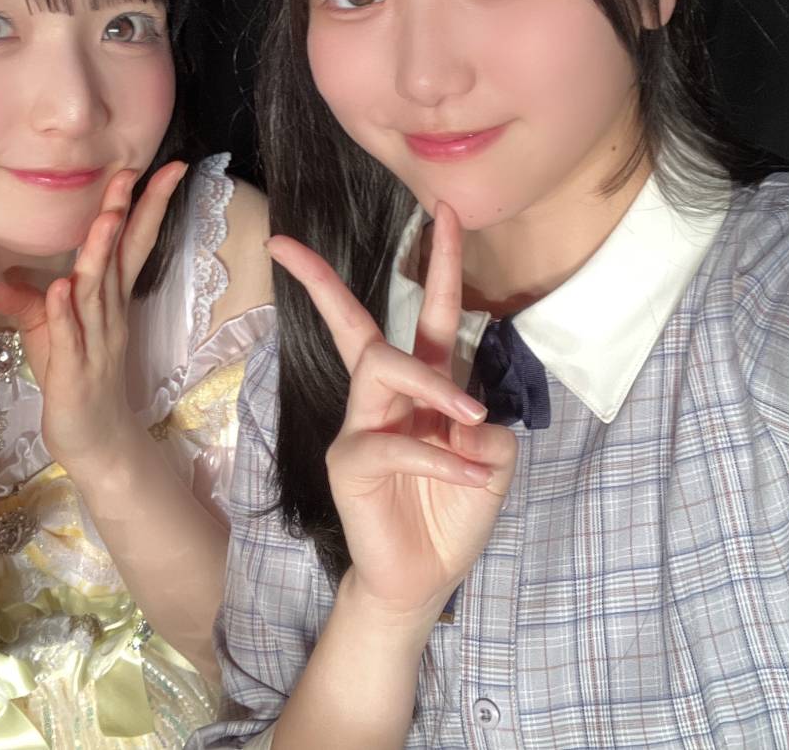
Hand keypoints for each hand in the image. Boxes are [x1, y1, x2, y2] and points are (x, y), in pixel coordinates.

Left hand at [0, 161, 188, 471]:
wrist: (94, 442)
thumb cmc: (73, 381)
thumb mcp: (50, 335)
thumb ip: (31, 302)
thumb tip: (1, 276)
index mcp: (110, 301)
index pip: (131, 245)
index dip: (146, 206)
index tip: (167, 167)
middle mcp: (109, 316)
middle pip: (120, 258)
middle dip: (126, 215)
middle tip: (132, 175)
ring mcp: (95, 343)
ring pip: (97, 292)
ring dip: (98, 255)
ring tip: (101, 220)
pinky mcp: (74, 372)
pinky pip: (70, 337)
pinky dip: (65, 312)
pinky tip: (61, 287)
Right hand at [267, 203, 516, 622]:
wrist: (425, 579)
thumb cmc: (453, 513)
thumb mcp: (492, 464)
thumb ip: (487, 429)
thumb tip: (471, 414)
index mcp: (424, 388)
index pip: (426, 315)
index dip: (436, 262)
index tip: (440, 209)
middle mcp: (386, 398)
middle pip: (360, 327)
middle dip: (326, 281)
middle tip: (296, 244)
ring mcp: (362, 427)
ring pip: (384, 369)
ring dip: (435, 387)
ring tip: (471, 420)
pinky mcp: (350, 463)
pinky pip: (397, 444)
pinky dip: (444, 461)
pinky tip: (475, 481)